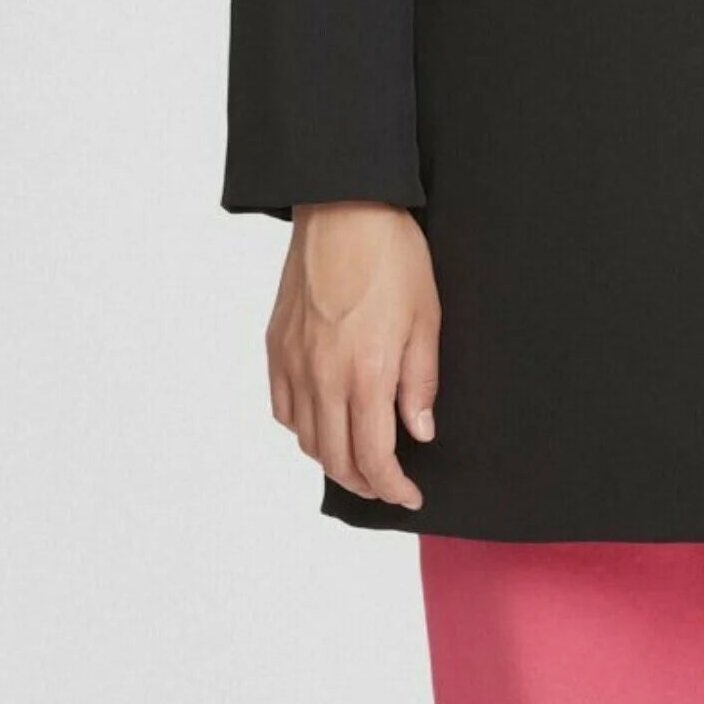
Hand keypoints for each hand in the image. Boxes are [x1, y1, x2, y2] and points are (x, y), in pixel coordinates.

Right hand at [267, 202, 440, 507]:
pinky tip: (323, 421)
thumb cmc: (392, 255)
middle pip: (335, 459)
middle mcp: (322, 377)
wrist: (343, 207)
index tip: (409, 496)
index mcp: (366, 373)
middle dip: (364, 482)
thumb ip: (420, 382)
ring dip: (332, 459)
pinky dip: (303, 428)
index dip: (392, 487)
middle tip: (388, 483)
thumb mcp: (427, 318)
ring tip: (358, 458)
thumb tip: (419, 432)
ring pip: (306, 439)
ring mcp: (293, 362)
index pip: (373, 457)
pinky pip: (283, 408)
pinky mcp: (275, 346)